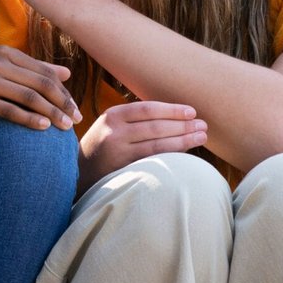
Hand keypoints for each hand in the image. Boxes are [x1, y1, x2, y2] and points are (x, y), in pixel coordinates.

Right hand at [0, 47, 80, 129]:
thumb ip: (29, 68)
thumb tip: (65, 73)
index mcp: (5, 53)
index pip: (44, 72)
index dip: (64, 91)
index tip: (75, 107)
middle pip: (41, 84)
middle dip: (63, 103)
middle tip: (76, 119)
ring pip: (29, 96)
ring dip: (51, 113)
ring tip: (65, 127)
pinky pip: (8, 109)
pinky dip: (28, 119)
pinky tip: (42, 127)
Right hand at [77, 101, 207, 189]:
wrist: (78, 172)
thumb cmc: (102, 147)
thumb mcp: (111, 126)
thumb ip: (134, 120)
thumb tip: (174, 116)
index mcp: (112, 115)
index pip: (148, 109)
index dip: (172, 110)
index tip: (192, 112)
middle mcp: (114, 131)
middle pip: (156, 126)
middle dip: (183, 125)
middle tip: (203, 125)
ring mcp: (117, 151)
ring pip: (157, 144)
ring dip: (183, 140)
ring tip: (201, 137)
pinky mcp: (122, 168)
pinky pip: (153, 160)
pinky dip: (172, 155)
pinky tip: (186, 152)